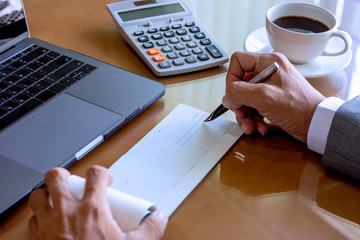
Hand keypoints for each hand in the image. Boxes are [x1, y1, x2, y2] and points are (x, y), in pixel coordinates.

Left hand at [28, 165, 167, 239]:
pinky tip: (48, 222)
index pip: (95, 174)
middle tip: (72, 182)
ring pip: (38, 195)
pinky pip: (31, 219)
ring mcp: (48, 223)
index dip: (102, 172)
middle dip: (63, 175)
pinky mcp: (36, 237)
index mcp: (92, 208)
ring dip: (45, 194)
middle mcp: (67, 211)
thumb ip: (149, 229)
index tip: (105, 179)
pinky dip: (38, 216)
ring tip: (56, 198)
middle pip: (56, 177)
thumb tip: (159, 217)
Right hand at [222, 51, 324, 141]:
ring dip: (245, 115)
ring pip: (245, 98)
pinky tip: (260, 127)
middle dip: (239, 103)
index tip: (233, 95)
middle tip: (241, 114)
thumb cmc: (299, 107)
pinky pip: (254, 107)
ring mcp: (270, 87)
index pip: (238, 61)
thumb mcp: (264, 96)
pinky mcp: (272, 100)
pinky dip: (254, 119)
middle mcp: (268, 72)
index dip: (231, 78)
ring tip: (251, 126)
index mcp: (268, 62)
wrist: (316, 124)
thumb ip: (239, 93)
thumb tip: (228, 97)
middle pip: (240, 83)